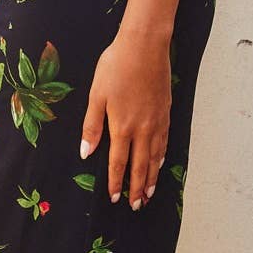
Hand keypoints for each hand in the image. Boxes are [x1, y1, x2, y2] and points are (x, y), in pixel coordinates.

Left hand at [80, 25, 171, 207]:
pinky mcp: (165, 111)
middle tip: (136, 206)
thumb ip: (92, 126)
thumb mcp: (96, 95)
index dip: (117, 182)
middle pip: (140, 165)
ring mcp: (157, 121)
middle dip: (137, 188)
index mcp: (122, 126)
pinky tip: (160, 161)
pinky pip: (165, 141)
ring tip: (149, 193)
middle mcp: (142, 129)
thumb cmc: (116, 67)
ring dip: (151, 176)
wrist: (145, 46)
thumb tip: (87, 153)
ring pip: (155, 156)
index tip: (115, 198)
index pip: (119, 162)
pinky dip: (162, 156)